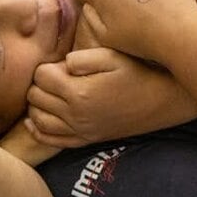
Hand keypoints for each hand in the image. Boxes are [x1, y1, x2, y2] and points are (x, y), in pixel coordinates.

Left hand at [25, 47, 194, 147]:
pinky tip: (37, 119)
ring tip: (49, 93)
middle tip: (54, 76)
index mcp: (79, 92)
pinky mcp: (87, 139)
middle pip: (35, 98)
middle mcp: (75, 115)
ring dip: (37, 104)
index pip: (40, 76)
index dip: (46, 66)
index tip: (60, 63)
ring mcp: (80, 130)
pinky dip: (39, 130)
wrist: (161, 100)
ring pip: (38, 120)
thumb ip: (81, 57)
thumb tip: (60, 64)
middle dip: (39, 84)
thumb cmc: (138, 72)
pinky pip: (52, 140)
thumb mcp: (112, 56)